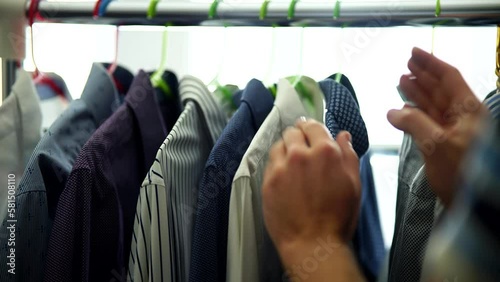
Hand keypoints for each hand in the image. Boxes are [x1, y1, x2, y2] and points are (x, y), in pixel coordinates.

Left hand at [262, 119, 360, 259]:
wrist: (313, 244)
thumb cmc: (338, 218)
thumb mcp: (353, 184)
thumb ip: (348, 155)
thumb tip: (343, 135)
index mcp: (325, 152)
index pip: (313, 126)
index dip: (311, 128)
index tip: (309, 130)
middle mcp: (300, 154)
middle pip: (292, 132)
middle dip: (298, 136)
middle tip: (301, 146)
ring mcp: (281, 167)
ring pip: (278, 145)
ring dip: (285, 149)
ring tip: (291, 162)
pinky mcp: (268, 181)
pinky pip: (270, 163)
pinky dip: (277, 165)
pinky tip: (284, 177)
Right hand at [387, 47, 487, 206]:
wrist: (475, 205)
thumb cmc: (463, 172)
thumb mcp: (437, 144)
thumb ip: (414, 124)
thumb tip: (393, 112)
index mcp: (468, 110)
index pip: (448, 78)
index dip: (431, 63)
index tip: (413, 52)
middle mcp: (463, 117)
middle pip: (441, 89)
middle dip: (423, 76)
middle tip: (406, 65)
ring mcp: (454, 131)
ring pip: (433, 105)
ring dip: (417, 94)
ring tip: (402, 82)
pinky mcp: (445, 145)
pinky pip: (429, 123)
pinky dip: (415, 115)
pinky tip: (404, 112)